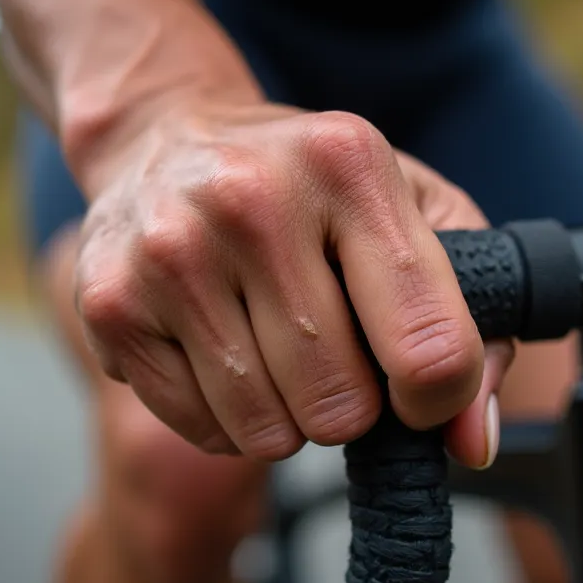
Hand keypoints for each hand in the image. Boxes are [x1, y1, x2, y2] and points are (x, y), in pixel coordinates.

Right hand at [71, 101, 512, 464]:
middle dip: (349, 406)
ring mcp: (170, 253)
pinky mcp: (110, 305)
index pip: (429, 343)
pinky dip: (223, 418)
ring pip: (266, 431)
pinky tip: (217, 351)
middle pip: (340, 405)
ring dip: (285, 417)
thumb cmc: (309, 190)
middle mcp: (250, 199)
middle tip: (330, 355)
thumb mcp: (410, 214)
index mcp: (348, 164)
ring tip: (271, 350)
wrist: (163, 137)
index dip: (437, 398)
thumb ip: (472, 324)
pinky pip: (201, 430)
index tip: (418, 390)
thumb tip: (471, 444)